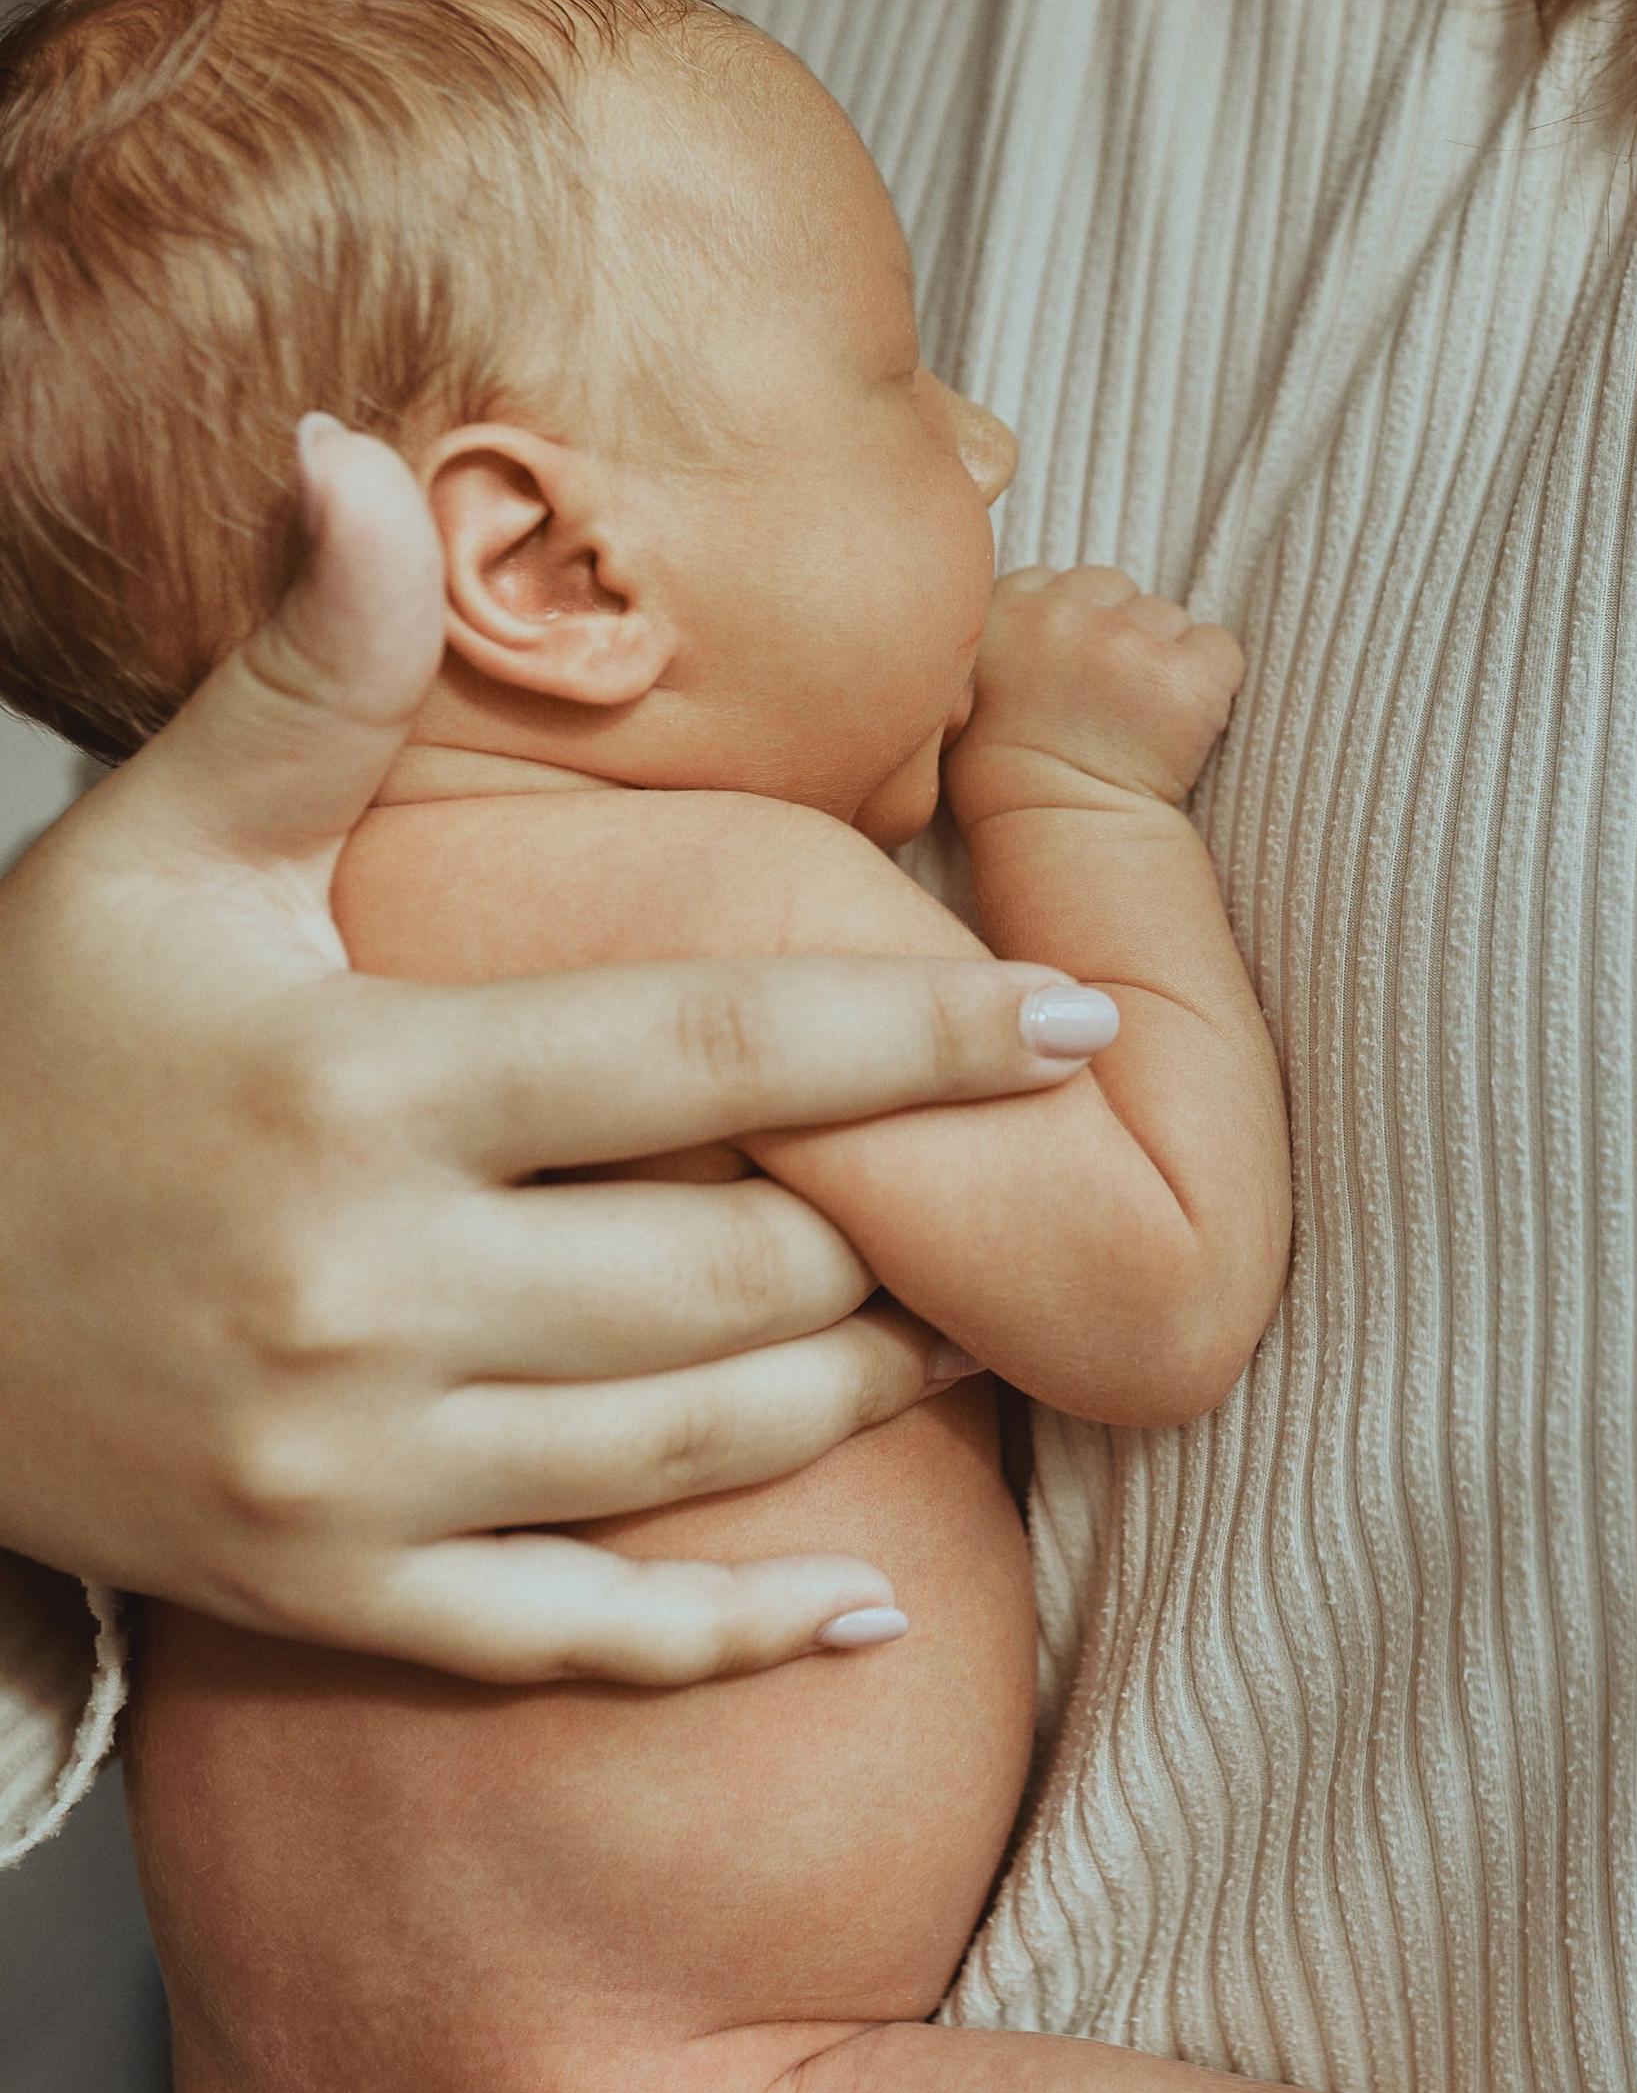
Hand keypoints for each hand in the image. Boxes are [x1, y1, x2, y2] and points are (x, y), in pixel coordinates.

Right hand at [0, 426, 1115, 1681]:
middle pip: (734, 1264)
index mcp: (355, 1085)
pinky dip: (733, 1645)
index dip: (907, 1030)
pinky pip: (573, 1641)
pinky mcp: (329, 1598)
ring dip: (872, 1390)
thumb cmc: (21, 1051)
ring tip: (985, 1321)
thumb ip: (300, 668)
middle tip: (1035, 1176)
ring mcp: (349, 1470)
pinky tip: (872, 1619)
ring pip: (695, 1448)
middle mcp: (365, 1293)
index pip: (696, 1046)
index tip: (1075, 1019)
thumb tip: (361, 447)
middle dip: (908, 1223)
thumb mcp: (150, 846)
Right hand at [947, 566, 1244, 822]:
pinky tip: (1180, 726)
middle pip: (1114, 589)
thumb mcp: (966, 693)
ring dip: (1163, 660)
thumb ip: (999, 635)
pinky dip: (1211, 683)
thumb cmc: (1009, 781)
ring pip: (1167, 617)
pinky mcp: (1185, 678)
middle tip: (1106, 703)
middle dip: (1119, 634)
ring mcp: (1126, 644)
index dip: (1071, 625)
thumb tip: (1039, 601)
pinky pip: (1219, 648)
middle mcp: (1061, 617)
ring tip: (1138, 722)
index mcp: (1000, 615)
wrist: (1063, 840)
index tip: (1069, 677)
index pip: (1054, 580)